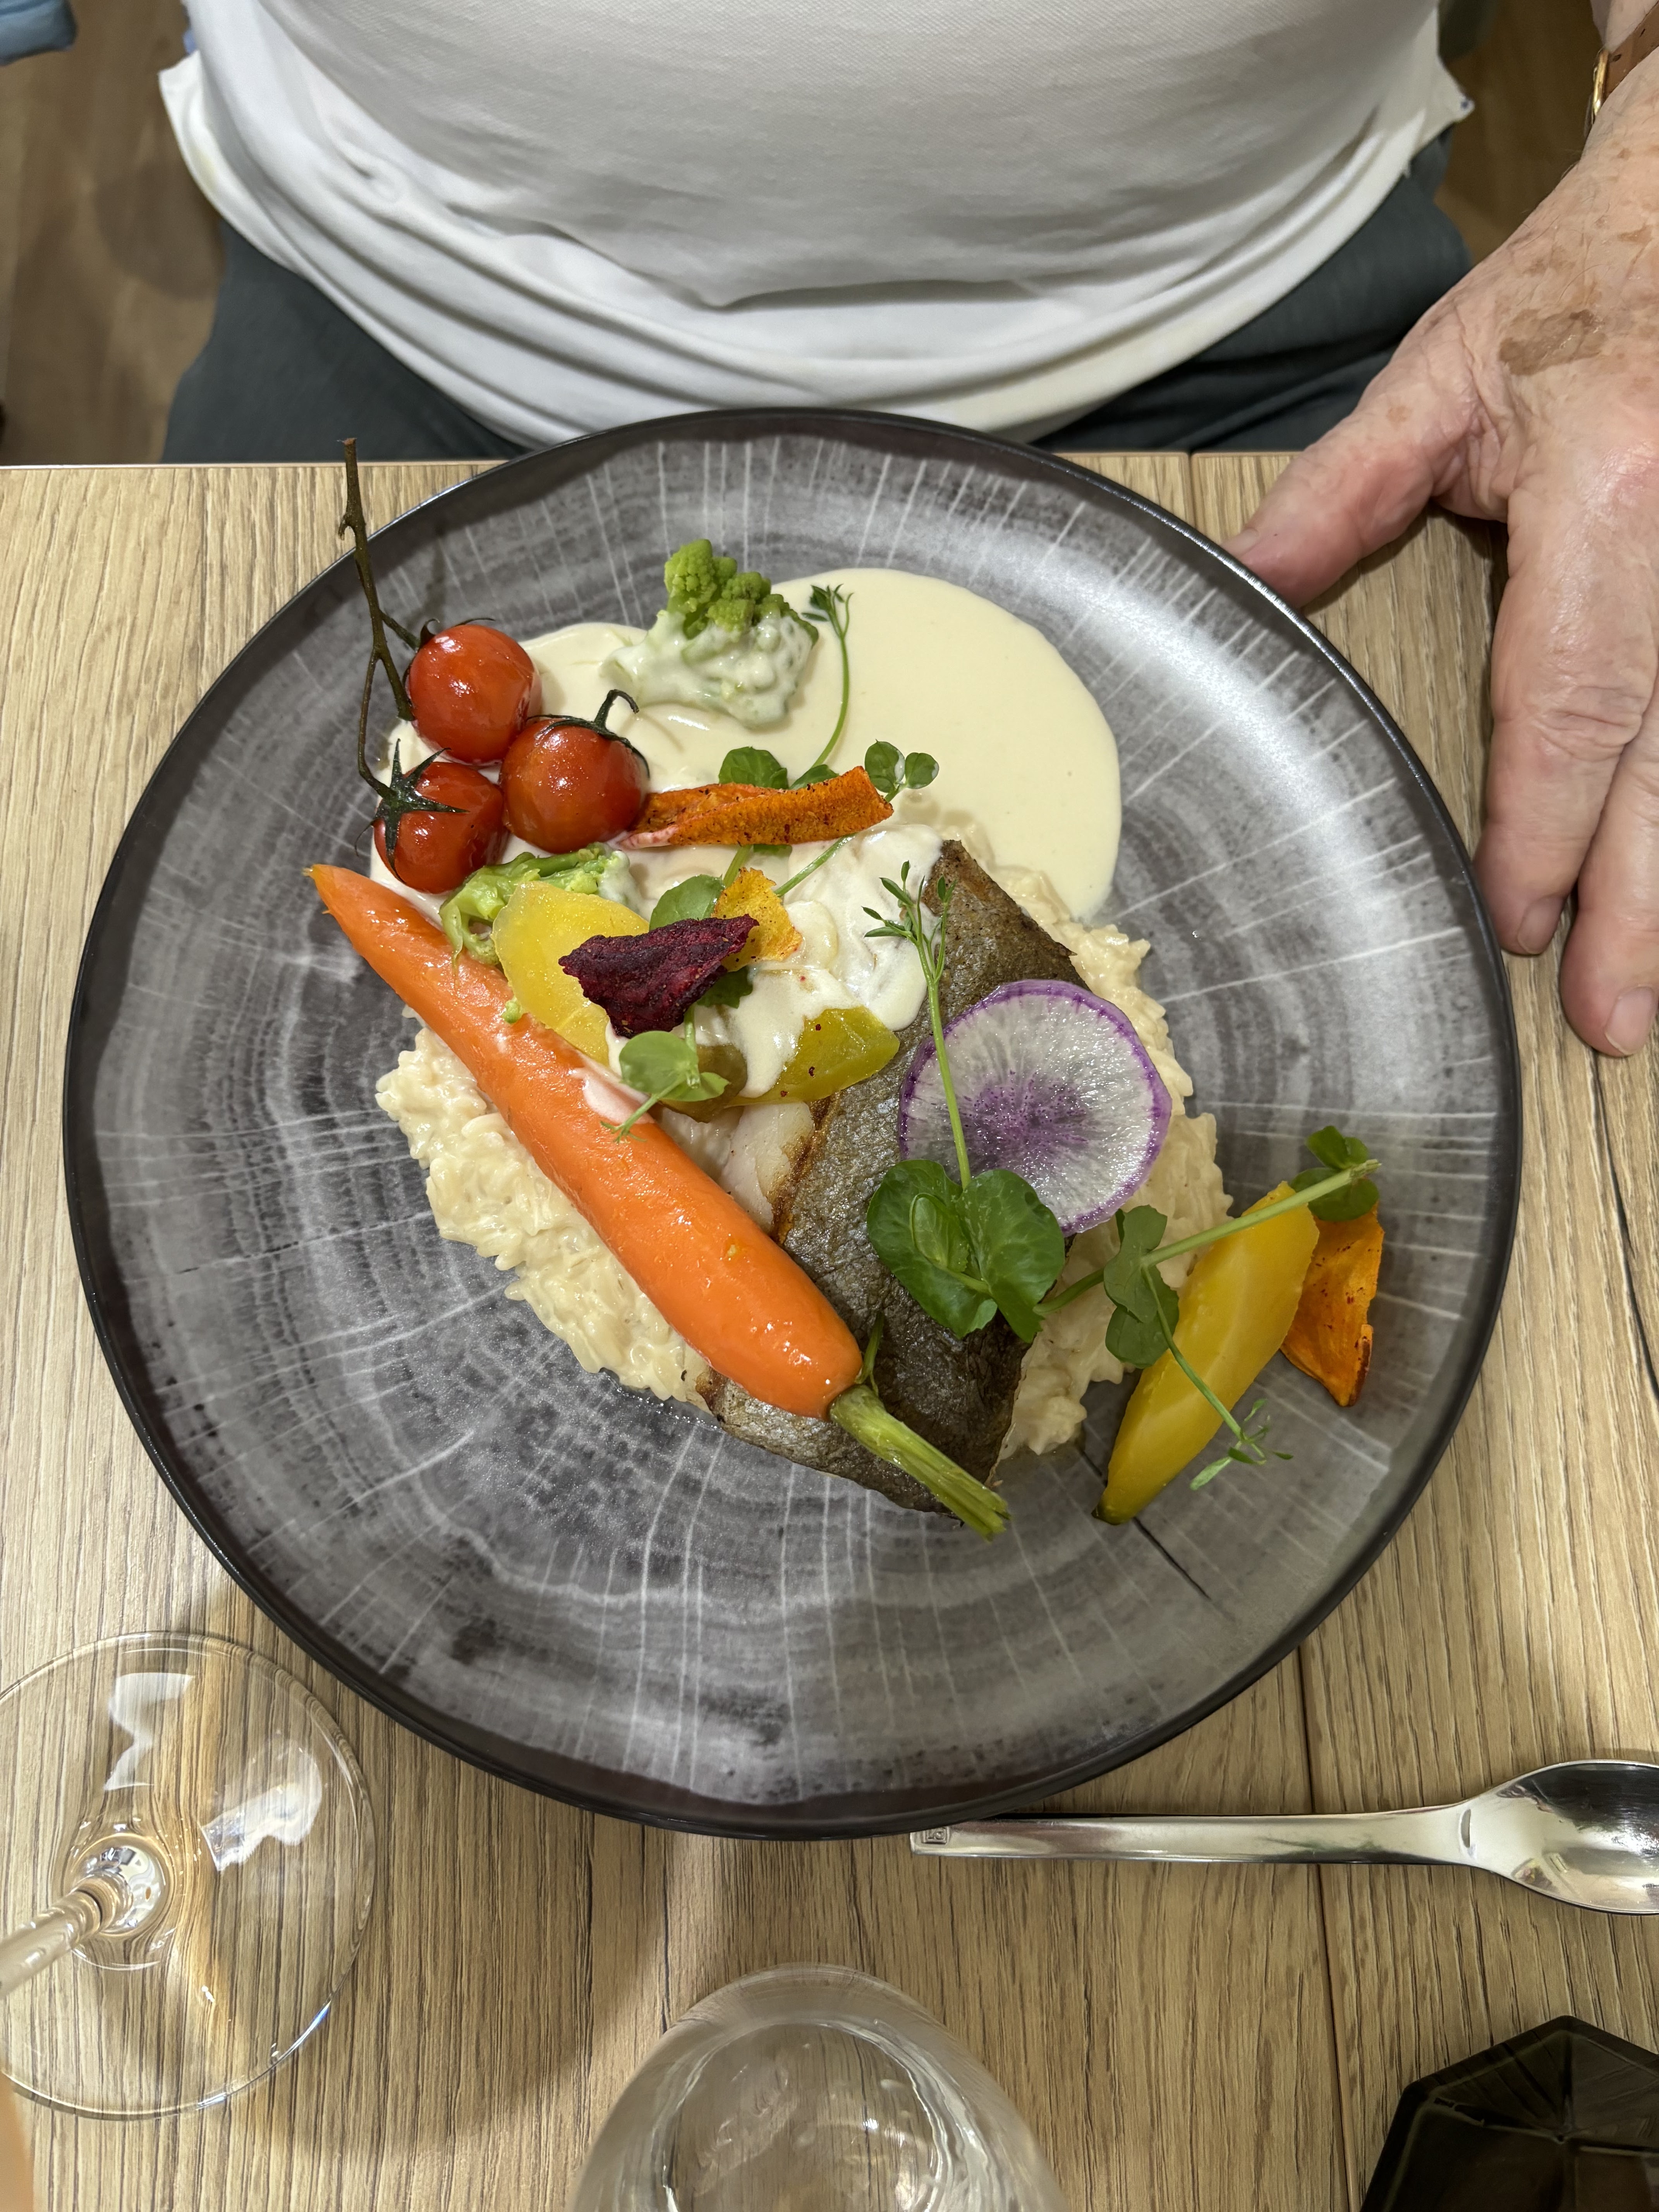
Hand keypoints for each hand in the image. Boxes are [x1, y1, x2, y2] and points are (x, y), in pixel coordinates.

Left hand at [1225, 60, 1658, 1056]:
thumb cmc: (1572, 295)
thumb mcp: (1441, 380)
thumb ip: (1339, 496)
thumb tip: (1239, 587)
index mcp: (1608, 501)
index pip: (1569, 701)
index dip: (1544, 826)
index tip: (1518, 919)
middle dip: (1638, 905)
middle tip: (1612, 1023)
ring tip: (1646, 992)